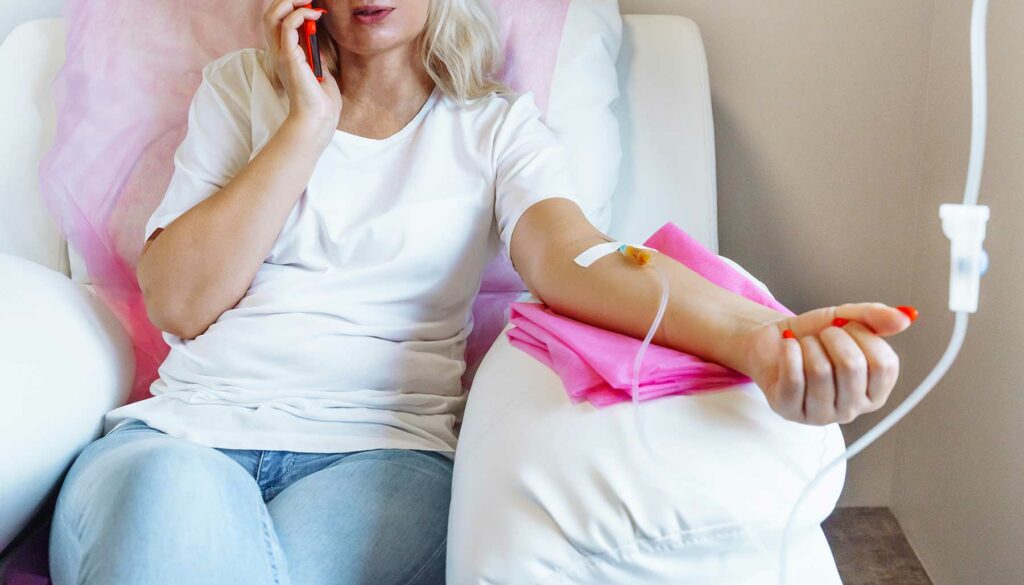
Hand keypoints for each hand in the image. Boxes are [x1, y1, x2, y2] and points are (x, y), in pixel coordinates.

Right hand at [263, 0, 341, 142]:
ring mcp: (282, 54)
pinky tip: (314, 14)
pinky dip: (300, 14)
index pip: (277, 22)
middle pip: (270, 14)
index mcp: (285, 54)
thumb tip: (317, 41)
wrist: (318, 118)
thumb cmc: (321, 101)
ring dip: (290, 2)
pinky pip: (288, 26)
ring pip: (273, 15)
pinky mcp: (290, 57)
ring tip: (308, 0)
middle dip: (286, 0)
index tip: (311, 5)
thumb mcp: (319, 71)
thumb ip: (314, 55)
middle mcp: (279, 52)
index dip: (289, 8)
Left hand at [737, 303, 914, 424]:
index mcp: (874, 392)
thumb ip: (876, 318)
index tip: (847, 327)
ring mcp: (820, 415)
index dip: (863, 335)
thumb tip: (906, 318)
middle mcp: (851, 410)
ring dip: (809, 345)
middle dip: (833, 337)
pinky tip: (788, 346)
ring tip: (805, 343)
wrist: (772, 340)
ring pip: (820, 371)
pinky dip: (789, 352)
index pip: (884, 364)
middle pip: (851, 366)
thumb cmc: (813, 335)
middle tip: (822, 335)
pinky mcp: (789, 411)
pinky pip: (794, 378)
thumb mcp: (847, 319)